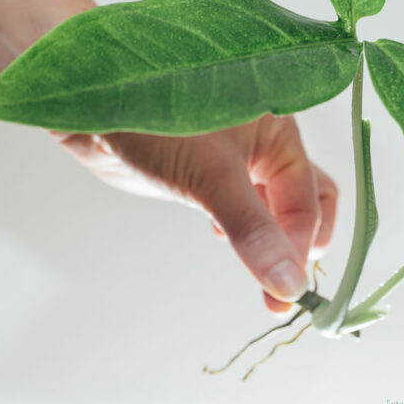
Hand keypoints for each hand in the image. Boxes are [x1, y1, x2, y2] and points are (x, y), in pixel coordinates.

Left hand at [53, 114, 337, 312]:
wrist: (94, 110)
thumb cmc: (154, 124)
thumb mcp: (210, 176)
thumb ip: (251, 228)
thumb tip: (289, 285)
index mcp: (280, 130)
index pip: (308, 200)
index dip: (299, 248)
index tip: (285, 292)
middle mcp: (265, 144)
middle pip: (302, 202)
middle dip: (295, 245)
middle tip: (281, 290)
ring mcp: (238, 160)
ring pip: (272, 207)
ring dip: (269, 240)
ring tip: (256, 268)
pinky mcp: (211, 174)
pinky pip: (243, 205)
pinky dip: (242, 228)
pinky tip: (221, 236)